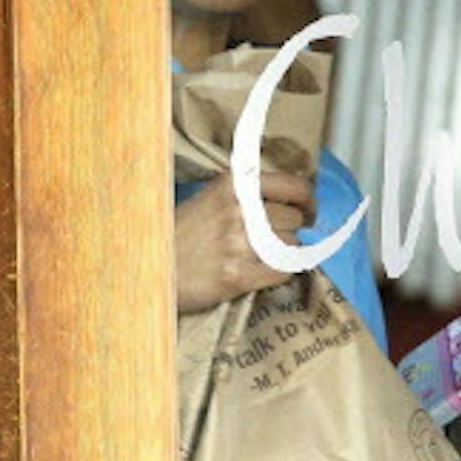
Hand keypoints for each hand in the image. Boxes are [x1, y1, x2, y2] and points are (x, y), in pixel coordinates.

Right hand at [174, 172, 314, 312]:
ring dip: (284, 253)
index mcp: (234, 185)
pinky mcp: (237, 275)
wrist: (150, 267)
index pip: (293, 186)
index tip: (310, 212)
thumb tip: (291, 199)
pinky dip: (280, 274)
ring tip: (262, 257)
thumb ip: (246, 194)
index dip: (308, 201)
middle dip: (289, 231)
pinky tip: (265, 274)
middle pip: (294, 219)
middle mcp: (240, 210)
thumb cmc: (180, 233)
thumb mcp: (210, 198)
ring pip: (291, 246)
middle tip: (275, 240)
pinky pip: (282, 272)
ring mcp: (239, 243)